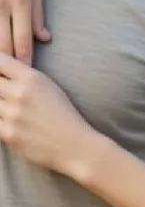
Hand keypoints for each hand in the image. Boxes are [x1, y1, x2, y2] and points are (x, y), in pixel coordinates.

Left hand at [0, 53, 94, 177]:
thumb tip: (3, 74)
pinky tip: (15, 126)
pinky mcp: (8, 134)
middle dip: (0, 89)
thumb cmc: (63, 115)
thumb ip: (24, 77)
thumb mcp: (48, 86)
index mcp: (31, 77)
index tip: (2, 76)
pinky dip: (2, 124)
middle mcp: (19, 93)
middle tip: (9, 97)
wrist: (74, 145)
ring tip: (16, 113)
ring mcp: (12, 114)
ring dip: (1, 108)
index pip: (0, 61)